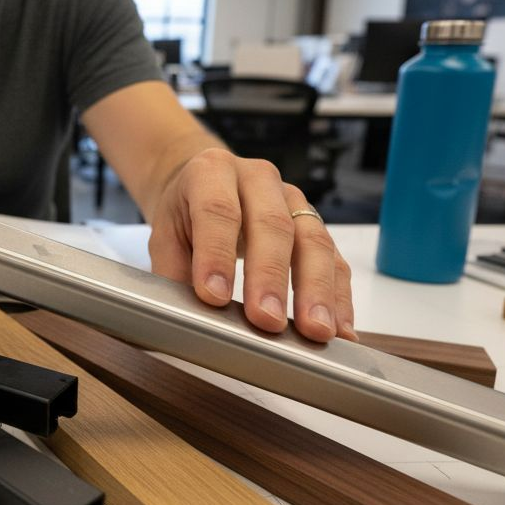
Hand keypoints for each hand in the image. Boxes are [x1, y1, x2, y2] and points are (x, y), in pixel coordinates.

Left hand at [147, 148, 355, 342]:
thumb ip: (173, 272)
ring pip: (313, 240)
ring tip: (315, 331)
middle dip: (270, 277)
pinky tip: (339, 328)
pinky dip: (339, 297)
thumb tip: (184, 317)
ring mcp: (293, 200)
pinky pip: (336, 260)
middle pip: (271, 224)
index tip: (214, 298)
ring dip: (316, 290)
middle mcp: (258, 179)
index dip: (216, 254)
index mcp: (211, 172)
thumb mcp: (165, 236)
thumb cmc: (185, 214)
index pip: (217, 210)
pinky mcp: (316, 225)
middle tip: (267, 321)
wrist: (206, 187)